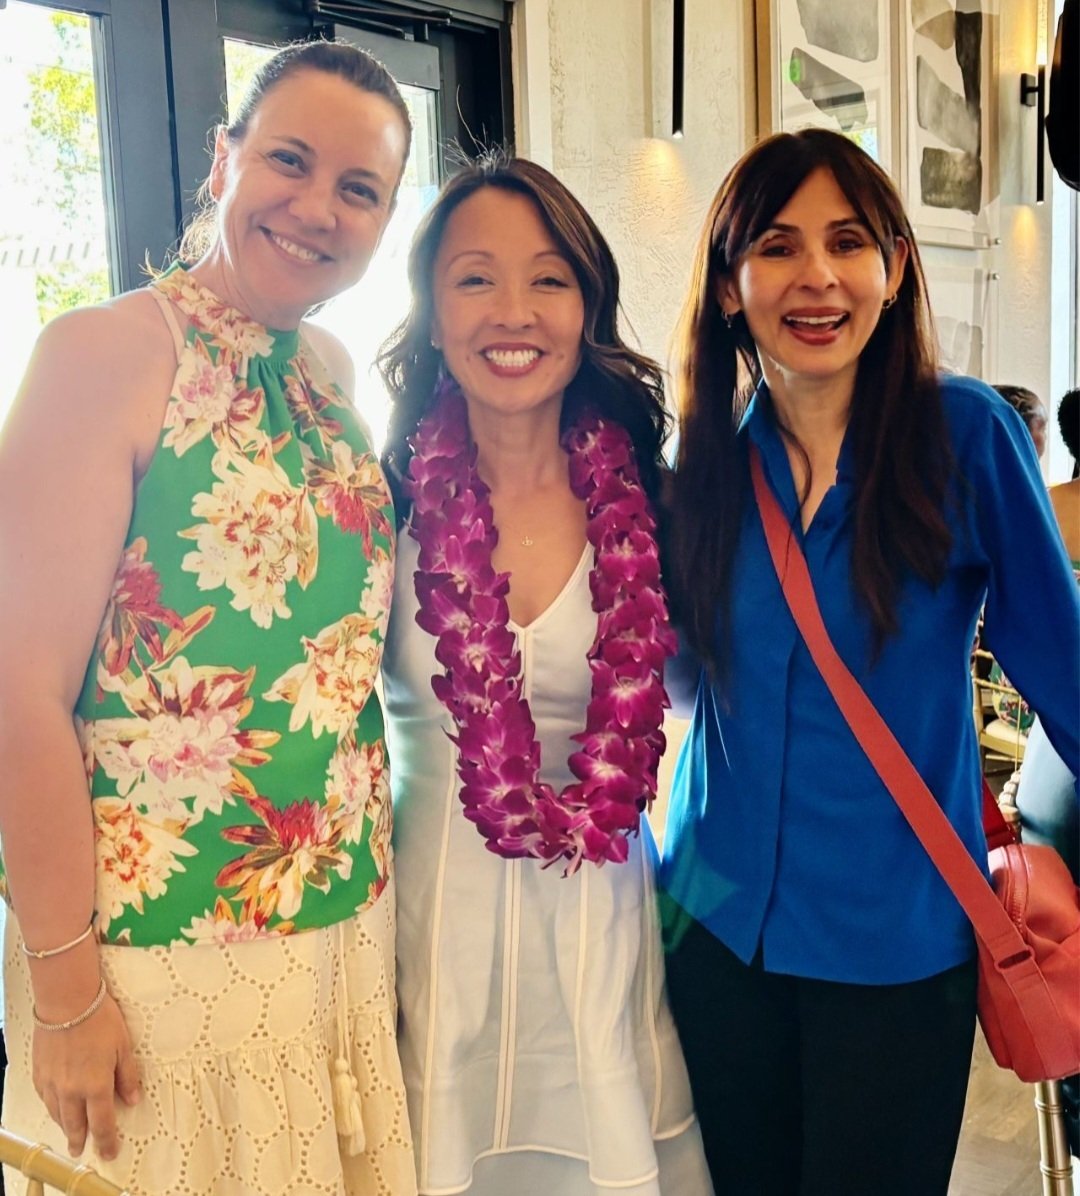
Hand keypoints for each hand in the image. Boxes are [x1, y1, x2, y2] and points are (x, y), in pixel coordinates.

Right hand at [32, 991, 140, 1160]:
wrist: (66, 1002)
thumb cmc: (99, 1019)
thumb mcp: (123, 1046)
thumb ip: (127, 1075)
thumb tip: (133, 1098)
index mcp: (95, 1086)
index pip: (102, 1123)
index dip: (107, 1140)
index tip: (111, 1151)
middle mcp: (71, 1091)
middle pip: (76, 1125)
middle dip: (81, 1140)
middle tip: (83, 1150)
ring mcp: (52, 1084)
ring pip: (58, 1115)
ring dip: (66, 1127)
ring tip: (71, 1135)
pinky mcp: (40, 1074)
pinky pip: (46, 1099)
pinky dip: (53, 1108)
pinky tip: (56, 1108)